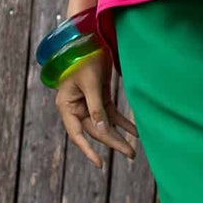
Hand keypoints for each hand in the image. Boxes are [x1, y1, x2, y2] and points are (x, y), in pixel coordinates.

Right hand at [55, 52, 137, 167]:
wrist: (88, 38)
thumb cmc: (84, 58)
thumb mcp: (91, 83)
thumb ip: (96, 107)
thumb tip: (101, 131)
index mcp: (67, 105)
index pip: (77, 134)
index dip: (88, 150)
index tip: (100, 164)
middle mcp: (76, 107)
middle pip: (95, 131)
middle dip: (112, 142)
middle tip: (130, 154)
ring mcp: (88, 103)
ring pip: (104, 125)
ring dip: (119, 135)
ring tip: (133, 149)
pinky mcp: (99, 97)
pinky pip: (111, 114)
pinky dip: (123, 123)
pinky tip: (135, 132)